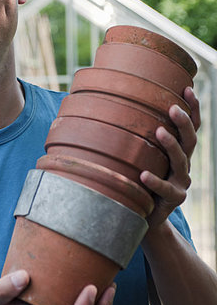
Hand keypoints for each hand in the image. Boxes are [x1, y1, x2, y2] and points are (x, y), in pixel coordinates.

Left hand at [140, 86, 199, 227]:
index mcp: (178, 151)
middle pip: (190, 141)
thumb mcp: (140, 157)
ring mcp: (181, 183)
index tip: (187, 88)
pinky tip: (144, 174)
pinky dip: (155, 181)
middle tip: (172, 108)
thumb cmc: (138, 181)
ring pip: (181, 162)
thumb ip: (135, 137)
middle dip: (184, 122)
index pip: (191, 127)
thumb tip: (111, 104)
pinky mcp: (174, 200)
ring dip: (171, 145)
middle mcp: (184, 165)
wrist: (144, 216)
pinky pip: (166, 189)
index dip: (193, 108)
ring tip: (159, 131)